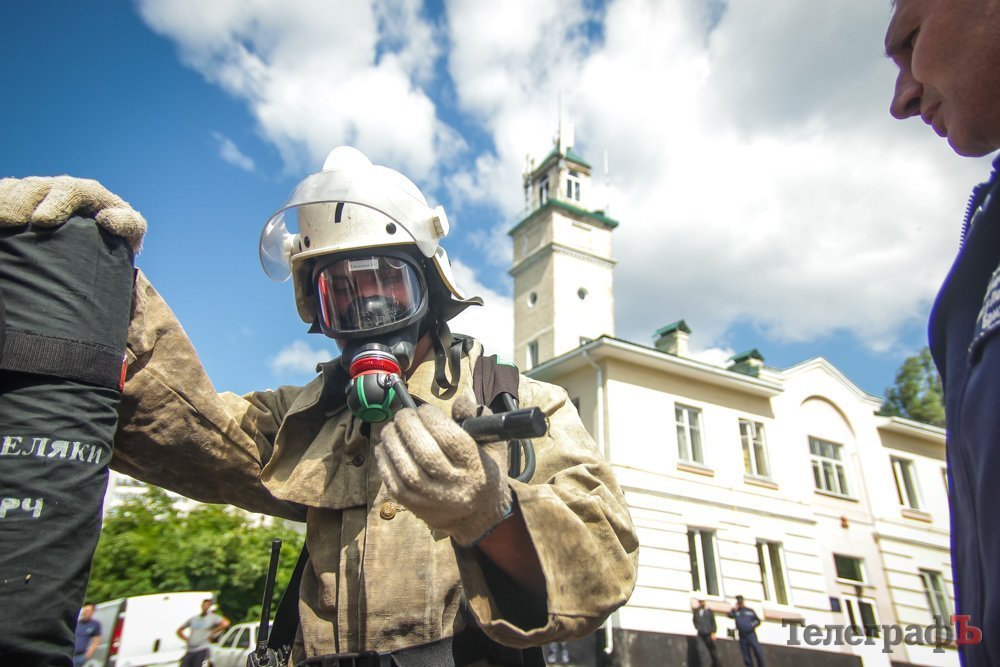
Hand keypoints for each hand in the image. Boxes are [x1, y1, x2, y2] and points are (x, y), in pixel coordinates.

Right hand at [0, 176, 145, 249]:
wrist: (101, 241)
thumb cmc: (118, 236)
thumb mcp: (131, 231)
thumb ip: (127, 223)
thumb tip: (106, 218)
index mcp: (87, 192)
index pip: (71, 190)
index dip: (56, 202)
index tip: (43, 221)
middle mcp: (58, 188)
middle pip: (34, 188)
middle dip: (20, 201)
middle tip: (11, 221)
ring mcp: (36, 194)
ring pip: (13, 190)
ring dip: (4, 202)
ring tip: (0, 220)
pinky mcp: (19, 202)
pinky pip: (3, 196)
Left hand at [377, 395, 511, 545]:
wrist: (477, 515)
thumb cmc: (482, 471)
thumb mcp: (491, 443)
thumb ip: (477, 418)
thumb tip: (459, 401)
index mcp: (475, 467)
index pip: (449, 438)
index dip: (431, 418)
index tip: (424, 409)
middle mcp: (455, 486)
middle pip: (425, 452)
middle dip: (409, 426)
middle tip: (403, 414)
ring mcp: (433, 499)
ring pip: (406, 468)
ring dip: (392, 442)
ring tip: (391, 428)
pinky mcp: (415, 507)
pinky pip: (393, 483)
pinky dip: (384, 462)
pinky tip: (384, 447)